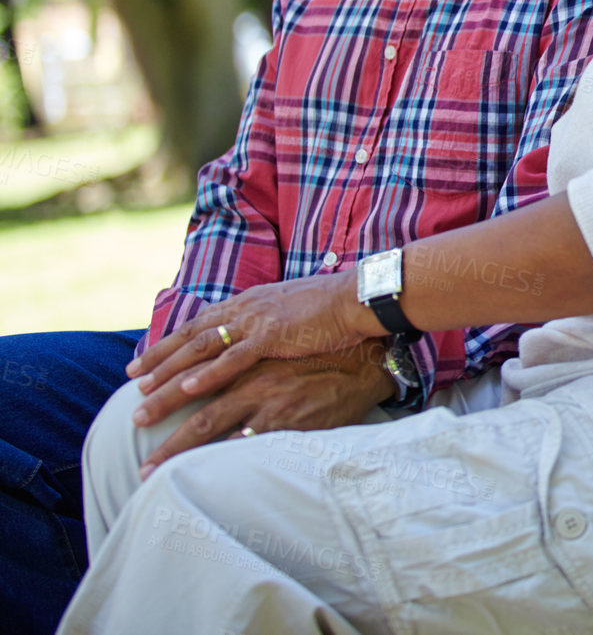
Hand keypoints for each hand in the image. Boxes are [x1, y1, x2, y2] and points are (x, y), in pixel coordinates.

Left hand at [127, 271, 382, 420]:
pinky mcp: (274, 337)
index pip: (198, 325)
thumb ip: (267, 321)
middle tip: (129, 383)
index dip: (168, 344)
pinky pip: (234, 359)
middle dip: (157, 362)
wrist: (359, 297)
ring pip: (201, 352)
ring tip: (145, 398)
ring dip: (170, 376)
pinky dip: (209, 373)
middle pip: (190, 339)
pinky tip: (188, 388)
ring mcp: (257, 323)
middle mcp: (245, 310)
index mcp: (249, 303)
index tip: (143, 363)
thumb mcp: (291, 308)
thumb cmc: (333, 307)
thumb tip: (254, 335)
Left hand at [136, 349, 396, 477]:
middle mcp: (253, 385)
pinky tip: (205, 477)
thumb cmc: (322, 354)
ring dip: (182, 456)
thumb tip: (221, 367)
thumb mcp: (281, 348)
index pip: (196, 381)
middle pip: (199, 416)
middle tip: (138, 463)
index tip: (136, 408)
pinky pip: (251, 449)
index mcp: (248, 363)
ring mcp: (271, 408)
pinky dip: (225, 462)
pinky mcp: (291, 426)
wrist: (365, 362)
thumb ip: (250, 358)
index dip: (165, 396)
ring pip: (216, 434)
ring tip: (155, 475)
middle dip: (164, 440)